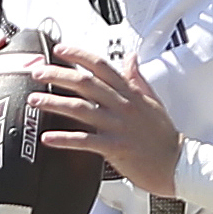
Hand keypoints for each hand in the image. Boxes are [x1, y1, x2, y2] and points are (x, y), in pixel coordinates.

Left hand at [29, 43, 181, 194]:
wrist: (176, 164)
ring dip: (54, 103)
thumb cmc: (163, 135)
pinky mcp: (115, 148)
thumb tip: (131, 58)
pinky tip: (48, 138)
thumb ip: (137, 79)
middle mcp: (122, 106)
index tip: (60, 49)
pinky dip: (65, 139)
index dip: (79, 56)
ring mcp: (117, 126)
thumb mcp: (153, 101)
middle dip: (59, 75)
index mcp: (130, 93)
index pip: (102, 66)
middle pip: (86, 83)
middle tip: (38, 72)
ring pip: (81, 109)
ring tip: (35, 100)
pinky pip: (85, 141)